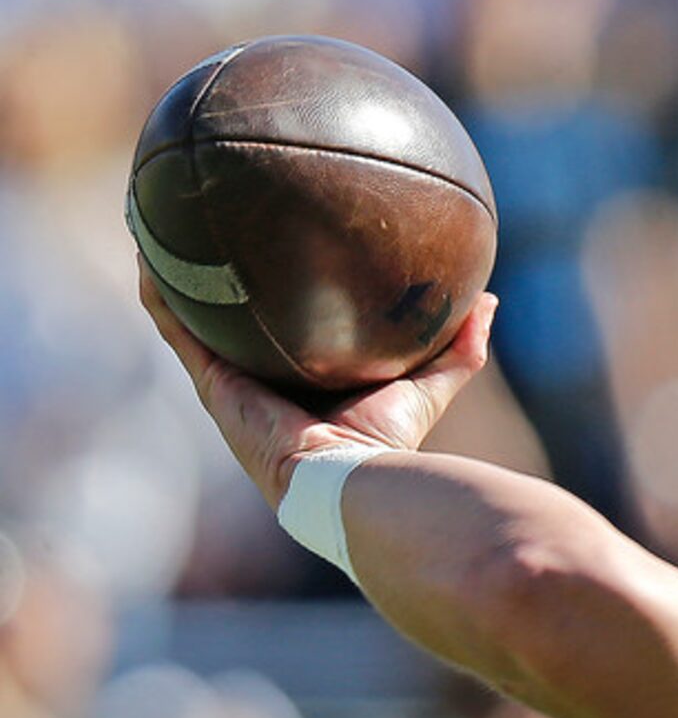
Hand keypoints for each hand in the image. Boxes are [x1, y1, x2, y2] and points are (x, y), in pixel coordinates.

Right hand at [139, 260, 495, 509]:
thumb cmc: (387, 446)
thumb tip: (488, 301)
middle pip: (239, 333)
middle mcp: (265, 389)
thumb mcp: (429, 388)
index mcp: (309, 391)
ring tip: (166, 236)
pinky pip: (178, 332)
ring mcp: (234, 389)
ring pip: (197, 326)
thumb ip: (458, 349)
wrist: (344, 481)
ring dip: (179, 285)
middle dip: (226, 296)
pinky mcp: (214, 387)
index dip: (285, 314)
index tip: (284, 271)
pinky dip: (160, 296)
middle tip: (217, 243)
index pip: (292, 345)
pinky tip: (149, 257)